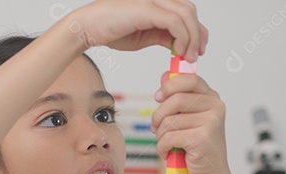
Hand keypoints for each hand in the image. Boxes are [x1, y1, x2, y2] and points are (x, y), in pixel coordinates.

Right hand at [68, 0, 208, 60]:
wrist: (88, 28)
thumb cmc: (110, 30)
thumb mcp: (145, 36)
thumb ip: (162, 36)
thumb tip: (178, 44)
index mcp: (157, 2)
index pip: (186, 11)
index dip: (196, 30)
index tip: (197, 49)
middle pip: (189, 10)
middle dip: (198, 33)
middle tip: (196, 54)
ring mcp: (153, 0)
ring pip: (186, 14)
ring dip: (191, 37)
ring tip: (187, 56)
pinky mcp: (147, 8)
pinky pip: (174, 21)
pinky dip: (182, 37)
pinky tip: (178, 51)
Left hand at [151, 73, 230, 173]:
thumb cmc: (199, 147)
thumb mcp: (189, 119)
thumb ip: (179, 97)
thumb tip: (165, 75)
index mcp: (213, 99)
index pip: (190, 79)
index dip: (170, 86)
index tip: (158, 97)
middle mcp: (215, 107)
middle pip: (175, 100)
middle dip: (158, 115)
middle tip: (156, 128)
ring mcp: (211, 122)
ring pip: (169, 120)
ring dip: (160, 135)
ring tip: (166, 143)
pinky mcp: (202, 138)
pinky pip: (169, 137)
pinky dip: (162, 147)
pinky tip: (168, 152)